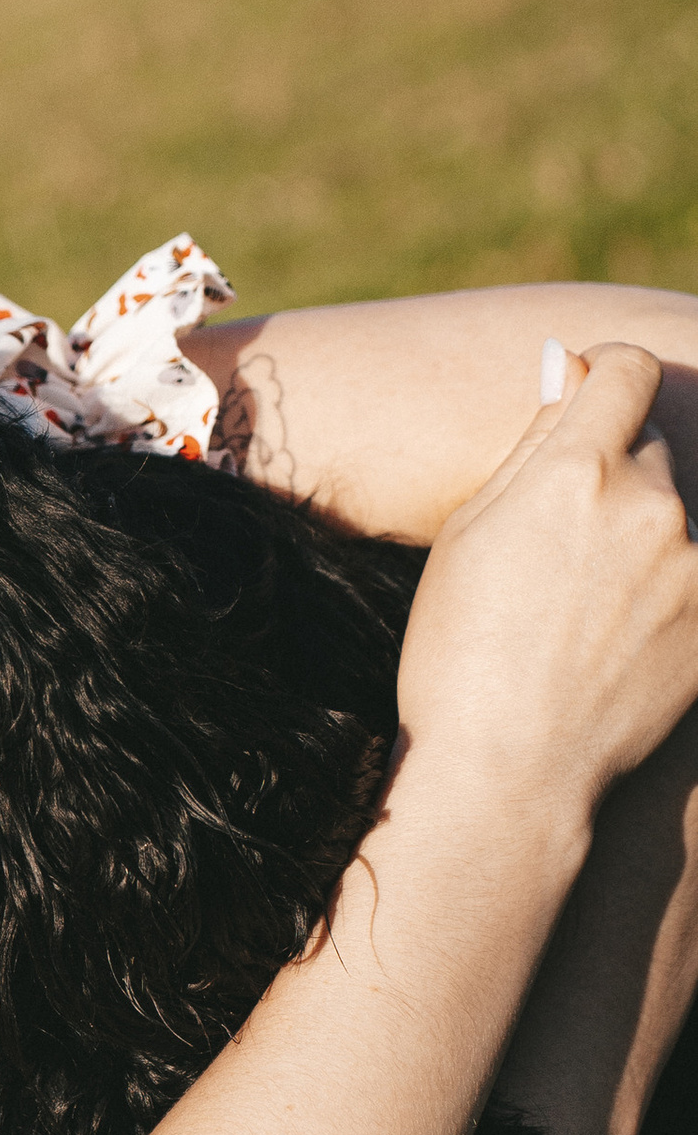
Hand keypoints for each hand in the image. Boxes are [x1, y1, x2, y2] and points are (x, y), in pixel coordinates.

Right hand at [398, 343, 697, 823]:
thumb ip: (532, 442)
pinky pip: (695, 570)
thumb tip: (571, 363)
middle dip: (617, 474)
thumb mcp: (469, 533)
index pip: (628, 370)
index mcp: (575, 470)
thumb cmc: (460, 651)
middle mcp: (650, 504)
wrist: (509, 771)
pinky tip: (621, 637)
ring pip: (678, 514)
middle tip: (565, 548)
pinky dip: (671, 589)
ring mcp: (696, 564)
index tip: (590, 409)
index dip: (607, 380)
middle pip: (652, 446)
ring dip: (646, 537)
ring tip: (589, 608)